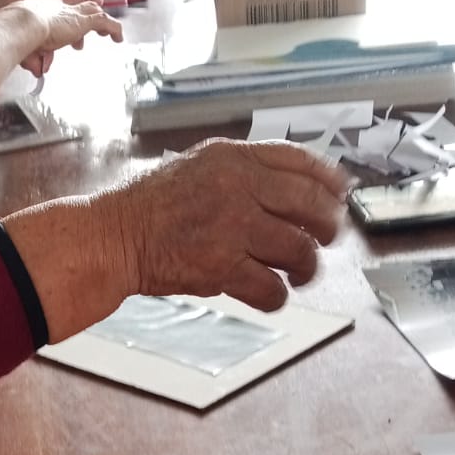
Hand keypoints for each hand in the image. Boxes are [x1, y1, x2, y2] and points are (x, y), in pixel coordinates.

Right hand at [8, 0, 122, 77]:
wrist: (24, 24)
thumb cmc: (20, 34)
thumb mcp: (29, 49)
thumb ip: (36, 59)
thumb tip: (38, 71)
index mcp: (48, 13)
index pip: (65, 16)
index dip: (72, 25)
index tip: (76, 37)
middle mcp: (63, 10)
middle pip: (83, 10)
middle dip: (92, 19)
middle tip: (100, 31)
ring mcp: (75, 14)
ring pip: (96, 14)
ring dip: (105, 24)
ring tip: (112, 35)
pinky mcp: (85, 19)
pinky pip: (106, 22)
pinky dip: (114, 29)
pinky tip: (119, 38)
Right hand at [115, 139, 348, 311]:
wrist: (112, 237)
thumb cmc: (150, 206)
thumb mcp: (197, 165)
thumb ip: (243, 170)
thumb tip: (293, 189)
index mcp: (234, 158)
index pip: (302, 162)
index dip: (330, 181)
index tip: (341, 195)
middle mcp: (238, 187)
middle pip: (312, 206)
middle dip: (328, 228)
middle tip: (324, 240)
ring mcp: (231, 228)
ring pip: (299, 250)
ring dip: (306, 267)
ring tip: (299, 273)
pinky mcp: (221, 267)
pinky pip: (270, 288)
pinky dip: (277, 296)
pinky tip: (271, 293)